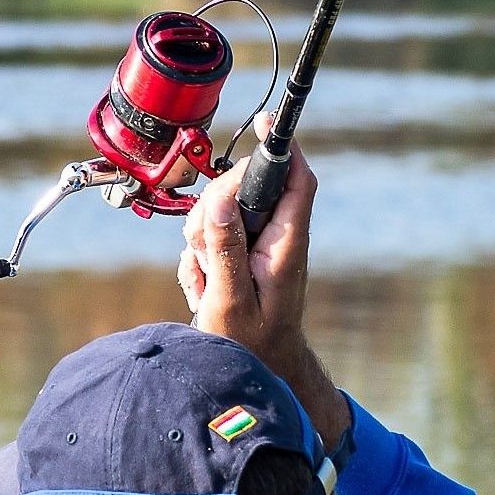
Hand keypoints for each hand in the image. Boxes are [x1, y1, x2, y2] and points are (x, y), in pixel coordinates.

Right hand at [179, 117, 349, 451]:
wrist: (260, 372)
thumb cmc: (253, 345)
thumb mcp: (232, 299)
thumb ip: (226, 248)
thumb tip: (221, 200)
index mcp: (286, 243)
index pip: (294, 180)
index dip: (282, 147)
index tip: (265, 122)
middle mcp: (275, 238)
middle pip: (243, 190)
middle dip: (214, 209)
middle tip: (204, 249)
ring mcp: (257, 246)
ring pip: (219, 213)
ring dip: (202, 242)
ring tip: (208, 282)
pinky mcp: (240, 256)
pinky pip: (210, 240)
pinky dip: (200, 262)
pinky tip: (206, 290)